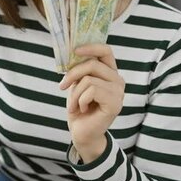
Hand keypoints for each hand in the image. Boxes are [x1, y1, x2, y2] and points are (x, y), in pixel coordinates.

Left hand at [59, 44, 124, 161]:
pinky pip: (91, 91)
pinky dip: (80, 100)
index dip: (90, 47)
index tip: (74, 51)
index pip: (106, 51)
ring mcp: (118, 92)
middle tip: (62, 86)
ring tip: (75, 105)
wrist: (82, 133)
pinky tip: (83, 109)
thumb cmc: (79, 108)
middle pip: (93, 64)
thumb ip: (81, 70)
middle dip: (72, 74)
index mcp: (110, 73)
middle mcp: (118, 80)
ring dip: (75, 93)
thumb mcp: (78, 84)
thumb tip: (74, 54)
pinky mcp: (115, 104)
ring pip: (89, 79)